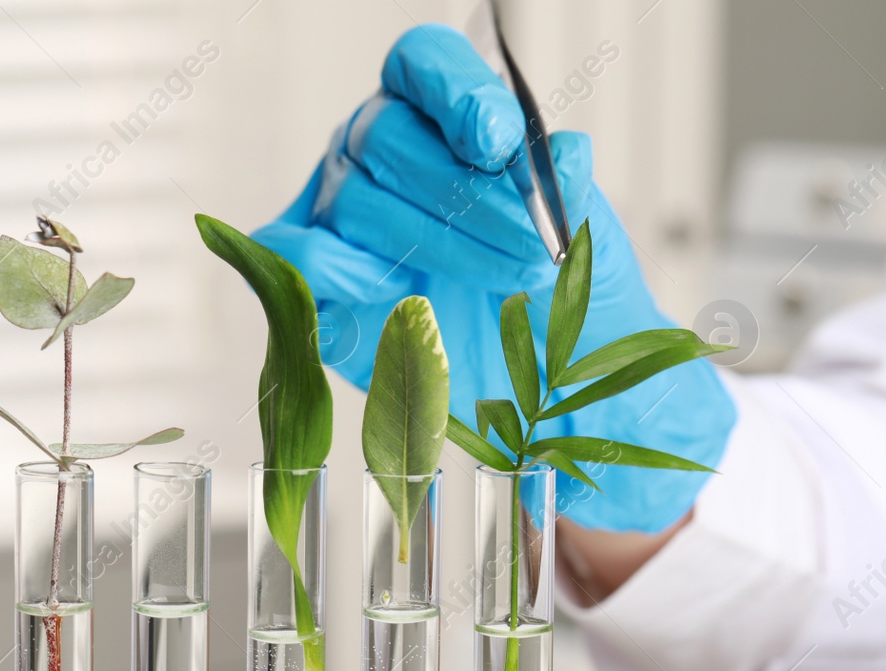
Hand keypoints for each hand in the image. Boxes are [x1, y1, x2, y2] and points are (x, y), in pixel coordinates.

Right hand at [253, 23, 734, 533]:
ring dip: (433, 242)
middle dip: (463, 193)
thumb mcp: (586, 239)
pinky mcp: (318, 287)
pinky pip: (299, 255)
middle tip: (527, 247)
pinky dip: (343, 269)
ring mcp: (338, 219)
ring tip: (497, 283)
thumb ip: (570, 191)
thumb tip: (563, 156)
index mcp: (441, 121)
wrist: (551, 391)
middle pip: (387, 134)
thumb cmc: (562, 300)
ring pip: (355, 198)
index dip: (454, 91)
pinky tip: (399, 294)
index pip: (423, 65)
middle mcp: (378, 157)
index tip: (497, 142)